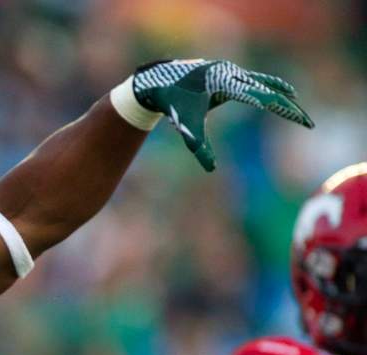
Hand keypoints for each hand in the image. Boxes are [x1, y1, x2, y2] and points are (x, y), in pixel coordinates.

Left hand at [131, 59, 312, 170]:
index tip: (301, 120)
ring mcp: (232, 72)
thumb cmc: (172, 105)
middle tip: (308, 123)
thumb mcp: (185, 127)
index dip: (284, 109)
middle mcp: (233, 74)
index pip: (263, 97)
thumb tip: (211, 170)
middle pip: (270, 90)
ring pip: (265, 83)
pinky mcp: (230, 73)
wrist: (158, 81)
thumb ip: (199, 147)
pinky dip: (272, 87)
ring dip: (283, 96)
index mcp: (226, 84)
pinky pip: (257, 80)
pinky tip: (284, 92)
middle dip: (289, 107)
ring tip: (299, 110)